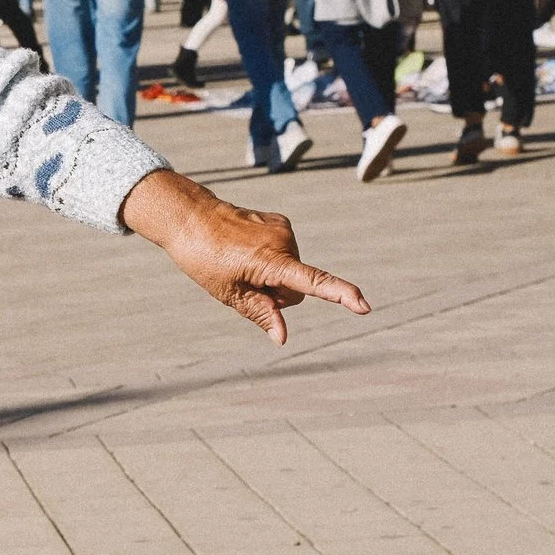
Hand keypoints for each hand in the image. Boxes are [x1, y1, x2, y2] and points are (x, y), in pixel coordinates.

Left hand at [120, 170, 368, 344]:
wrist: (191, 217)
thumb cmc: (205, 259)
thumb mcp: (228, 293)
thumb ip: (260, 314)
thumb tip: (282, 337)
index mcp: (271, 261)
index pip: (313, 283)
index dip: (339, 296)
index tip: (363, 306)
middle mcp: (284, 241)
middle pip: (297, 289)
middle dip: (276, 294)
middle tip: (242, 281)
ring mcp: (284, 229)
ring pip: (292, 271)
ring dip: (272, 275)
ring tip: (240, 263)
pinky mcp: (281, 223)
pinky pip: (285, 254)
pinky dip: (271, 260)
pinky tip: (246, 252)